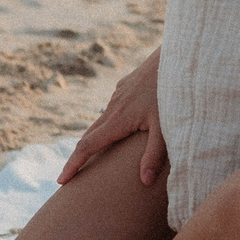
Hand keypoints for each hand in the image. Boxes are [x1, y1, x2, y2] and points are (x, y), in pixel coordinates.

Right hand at [62, 48, 166, 184]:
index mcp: (119, 119)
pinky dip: (109, 124)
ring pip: (101, 121)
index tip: (61, 181)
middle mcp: (114, 106)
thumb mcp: (167, 128)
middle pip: (89, 135)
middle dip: (79, 157)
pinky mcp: (126, 86)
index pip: (88, 146)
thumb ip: (155, 155)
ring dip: (95, 139)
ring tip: (95, 158)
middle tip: (71, 177)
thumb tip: (145, 182)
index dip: (73, 165)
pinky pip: (113, 109)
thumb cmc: (175, 94)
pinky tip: (119, 130)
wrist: (178, 58)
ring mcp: (119, 94)